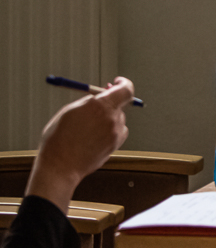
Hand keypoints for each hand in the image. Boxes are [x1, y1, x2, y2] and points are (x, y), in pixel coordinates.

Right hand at [26, 77, 134, 210]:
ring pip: (117, 119)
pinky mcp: (116, 144)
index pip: (125, 90)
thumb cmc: (59, 138)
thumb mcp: (68, 111)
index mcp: (99, 106)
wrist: (60, 166)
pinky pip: (117, 132)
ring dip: (107, 119)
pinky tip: (93, 138)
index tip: (117, 82)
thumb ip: (87, 102)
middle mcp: (112, 118)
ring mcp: (116, 132)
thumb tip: (98, 96)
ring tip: (86, 129)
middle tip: (98, 104)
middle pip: (119, 104)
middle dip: (109, 103)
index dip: (123, 84)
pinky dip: (109, 131)